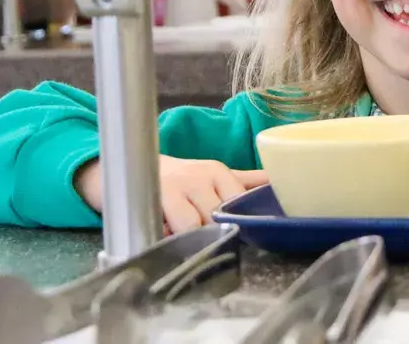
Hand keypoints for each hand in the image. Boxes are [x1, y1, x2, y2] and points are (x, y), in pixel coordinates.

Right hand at [74, 155, 268, 233]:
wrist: (133, 166)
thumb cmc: (180, 178)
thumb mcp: (213, 175)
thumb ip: (244, 182)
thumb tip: (276, 183)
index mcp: (216, 171)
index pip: (237, 202)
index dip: (238, 222)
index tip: (238, 235)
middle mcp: (195, 178)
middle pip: (217, 217)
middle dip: (215, 235)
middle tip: (212, 242)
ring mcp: (171, 189)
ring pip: (192, 226)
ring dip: (192, 240)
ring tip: (189, 242)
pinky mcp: (148, 202)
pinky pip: (163, 231)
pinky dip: (168, 239)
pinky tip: (168, 238)